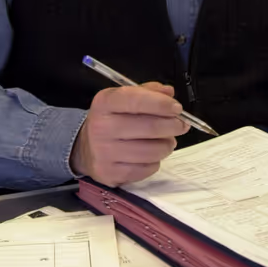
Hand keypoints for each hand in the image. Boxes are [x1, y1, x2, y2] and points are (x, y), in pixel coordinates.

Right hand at [71, 82, 189, 186]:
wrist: (86, 148)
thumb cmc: (111, 120)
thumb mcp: (123, 99)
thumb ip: (147, 92)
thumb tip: (169, 93)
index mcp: (104, 103)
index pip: (136, 100)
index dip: (161, 104)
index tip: (177, 108)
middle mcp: (101, 127)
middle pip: (149, 128)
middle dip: (172, 126)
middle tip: (181, 125)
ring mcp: (104, 153)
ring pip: (151, 151)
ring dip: (166, 145)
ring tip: (167, 141)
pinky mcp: (110, 174)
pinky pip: (146, 169)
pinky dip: (155, 162)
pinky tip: (152, 155)